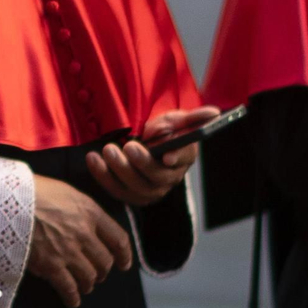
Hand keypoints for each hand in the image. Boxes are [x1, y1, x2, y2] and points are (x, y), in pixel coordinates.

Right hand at [26, 176, 131, 307]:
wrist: (8, 200)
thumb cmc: (34, 190)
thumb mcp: (66, 191)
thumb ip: (82, 209)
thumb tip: (87, 221)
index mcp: (90, 212)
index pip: (118, 239)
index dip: (125, 255)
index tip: (124, 264)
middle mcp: (84, 233)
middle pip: (105, 261)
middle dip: (103, 271)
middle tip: (97, 274)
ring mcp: (68, 251)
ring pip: (90, 277)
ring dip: (89, 284)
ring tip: (84, 285)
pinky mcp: (51, 266)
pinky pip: (69, 288)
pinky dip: (73, 297)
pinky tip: (73, 300)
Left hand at [87, 106, 219, 206]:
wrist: (144, 141)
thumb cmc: (164, 129)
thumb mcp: (176, 119)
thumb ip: (192, 117)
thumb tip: (214, 113)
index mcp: (184, 157)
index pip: (182, 160)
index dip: (176, 158)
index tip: (166, 154)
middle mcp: (169, 178)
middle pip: (157, 178)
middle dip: (141, 163)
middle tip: (127, 146)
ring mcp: (150, 190)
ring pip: (136, 188)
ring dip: (119, 171)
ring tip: (107, 151)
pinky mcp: (131, 194)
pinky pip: (117, 190)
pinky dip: (103, 176)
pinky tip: (93, 160)